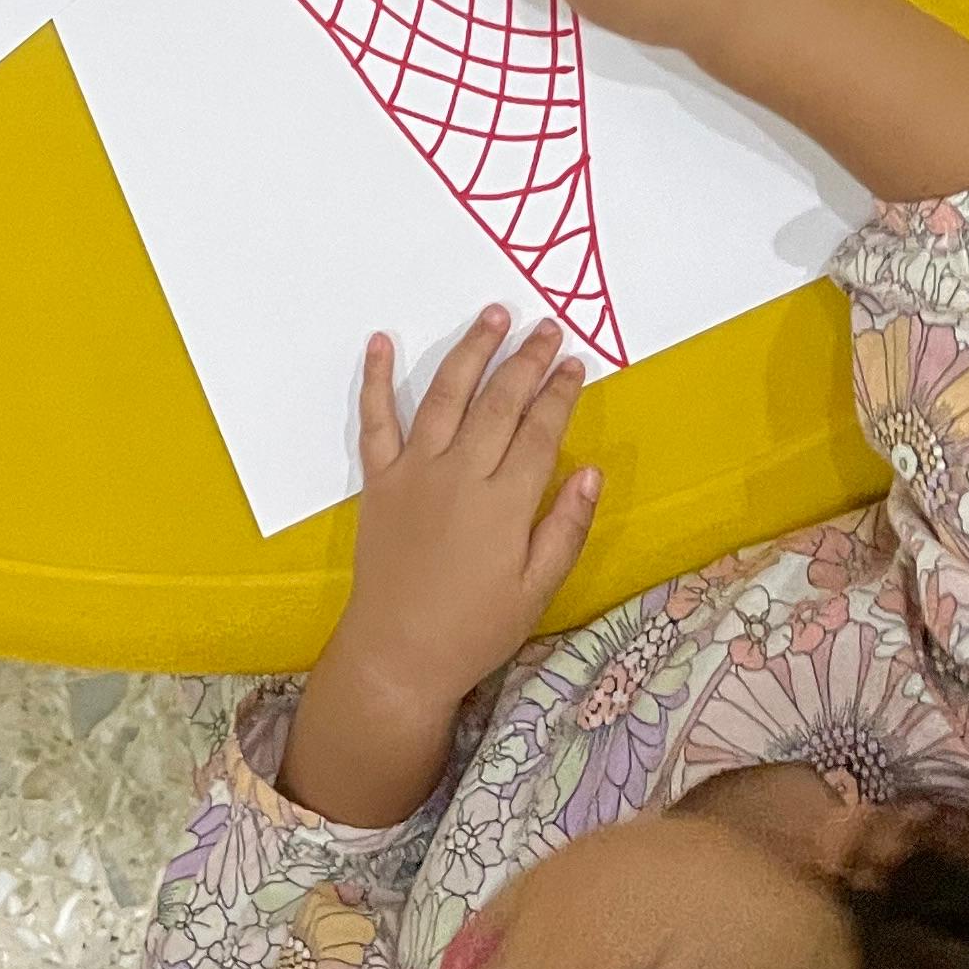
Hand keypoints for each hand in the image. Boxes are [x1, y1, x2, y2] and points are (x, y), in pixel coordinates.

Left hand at [339, 308, 599, 713]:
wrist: (398, 655)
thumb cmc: (475, 629)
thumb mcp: (536, 591)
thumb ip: (566, 528)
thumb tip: (593, 470)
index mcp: (504, 503)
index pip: (540, 432)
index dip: (560, 394)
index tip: (575, 363)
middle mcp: (460, 474)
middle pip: (499, 402)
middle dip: (527, 360)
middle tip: (548, 328)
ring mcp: (415, 472)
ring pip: (446, 395)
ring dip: (472, 351)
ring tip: (493, 314)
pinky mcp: (379, 480)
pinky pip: (376, 420)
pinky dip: (375, 378)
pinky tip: (381, 340)